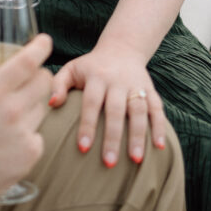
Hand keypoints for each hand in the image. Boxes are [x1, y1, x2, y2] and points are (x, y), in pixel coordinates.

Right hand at [0, 31, 52, 210]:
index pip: (27, 62)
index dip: (40, 47)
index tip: (44, 41)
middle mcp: (12, 111)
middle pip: (44, 81)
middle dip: (40, 75)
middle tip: (28, 79)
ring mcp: (24, 134)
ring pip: (43, 107)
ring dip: (33, 104)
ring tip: (14, 112)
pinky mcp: (31, 154)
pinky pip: (39, 134)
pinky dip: (30, 133)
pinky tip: (12, 137)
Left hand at [48, 41, 166, 166]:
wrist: (122, 48)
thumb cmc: (91, 66)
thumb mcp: (71, 69)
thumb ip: (58, 84)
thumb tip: (51, 104)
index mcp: (96, 77)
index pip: (91, 103)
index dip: (87, 125)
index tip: (83, 148)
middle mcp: (117, 81)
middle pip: (116, 110)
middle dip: (113, 137)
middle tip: (109, 163)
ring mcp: (136, 85)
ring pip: (139, 111)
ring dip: (139, 136)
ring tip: (136, 160)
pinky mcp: (150, 89)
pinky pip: (157, 108)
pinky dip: (159, 127)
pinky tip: (159, 147)